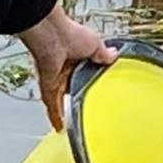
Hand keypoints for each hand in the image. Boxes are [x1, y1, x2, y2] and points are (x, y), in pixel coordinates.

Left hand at [19, 4, 116, 130]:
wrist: (52, 36)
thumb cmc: (70, 34)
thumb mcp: (95, 44)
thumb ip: (103, 54)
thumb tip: (114, 55)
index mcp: (76, 57)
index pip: (84, 72)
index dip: (89, 79)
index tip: (96, 88)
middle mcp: (64, 68)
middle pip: (71, 87)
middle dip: (77, 96)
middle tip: (86, 109)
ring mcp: (55, 78)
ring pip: (61, 98)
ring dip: (66, 110)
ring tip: (75, 123)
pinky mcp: (48, 86)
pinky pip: (51, 105)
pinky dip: (54, 116)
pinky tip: (59, 127)